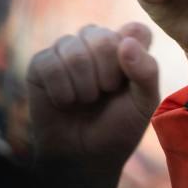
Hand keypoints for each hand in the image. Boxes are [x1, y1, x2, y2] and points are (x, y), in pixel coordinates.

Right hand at [26, 23, 161, 187]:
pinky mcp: (41, 63)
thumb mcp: (143, 104)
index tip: (129, 84)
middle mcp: (96, 43)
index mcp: (126, 48)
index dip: (134, 58)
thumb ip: (146, 72)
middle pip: (103, 38)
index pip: (136, 31)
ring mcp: (67, 50)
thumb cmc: (118, 128)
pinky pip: (50, 64)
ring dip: (84, 87)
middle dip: (107, 76)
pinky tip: (64, 102)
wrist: (86, 156)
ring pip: (74, 50)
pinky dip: (61, 92)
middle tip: (105, 95)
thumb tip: (126, 42)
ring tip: (85, 101)